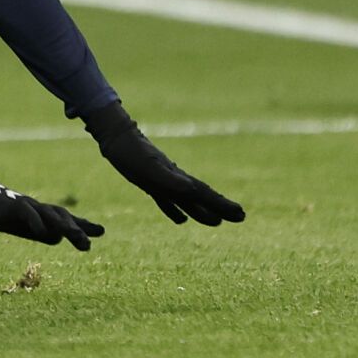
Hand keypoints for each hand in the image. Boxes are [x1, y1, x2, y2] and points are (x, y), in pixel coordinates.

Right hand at [0, 153, 103, 249]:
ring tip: (78, 237)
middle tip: (90, 243)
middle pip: (62, 216)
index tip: (101, 232)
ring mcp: (24, 204)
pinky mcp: (11, 204)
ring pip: (49, 214)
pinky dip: (35, 221)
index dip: (83, 224)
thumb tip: (57, 238)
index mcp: (40, 214)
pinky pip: (26, 211)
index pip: (66, 218)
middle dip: (77, 228)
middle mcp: (37, 207)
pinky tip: (42, 231)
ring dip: (64, 226)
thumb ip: (40, 231)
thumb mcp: (22, 225)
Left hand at [85, 104, 245, 225]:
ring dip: (202, 211)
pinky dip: (176, 210)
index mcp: (177, 178)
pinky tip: (181, 219)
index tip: (241, 215)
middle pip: (201, 197)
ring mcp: (162, 180)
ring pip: (187, 200)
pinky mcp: (149, 181)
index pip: (204, 194)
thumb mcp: (149, 168)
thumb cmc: (131, 153)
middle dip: (220, 208)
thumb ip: (169, 178)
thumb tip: (192, 188)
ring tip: (217, 222)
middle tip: (240, 217)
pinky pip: (167, 200)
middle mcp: (174, 179)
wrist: (115, 135)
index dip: (222, 205)